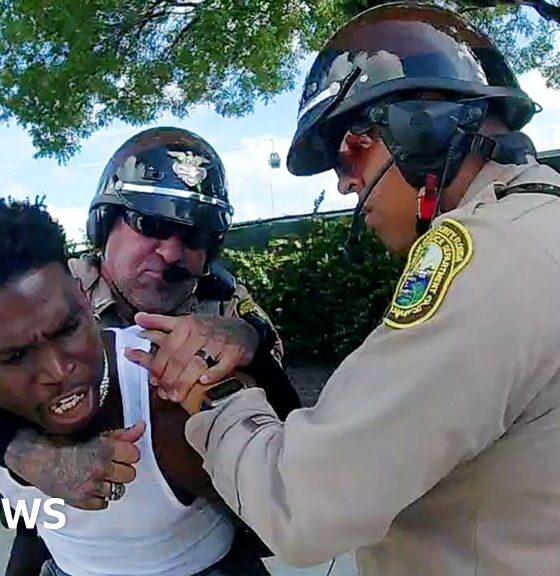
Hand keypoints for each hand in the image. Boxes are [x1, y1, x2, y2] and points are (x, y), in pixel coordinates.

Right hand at [5, 421, 145, 509]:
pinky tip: (91, 487)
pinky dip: (99, 498)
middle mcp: (101, 469)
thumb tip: (142, 427)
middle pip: (130, 475)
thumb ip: (122, 434)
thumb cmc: (65, 441)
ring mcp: (91, 487)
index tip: (121, 453)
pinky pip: (103, 504)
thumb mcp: (96, 433)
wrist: (36, 456)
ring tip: (100, 477)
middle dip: (122, 469)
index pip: (135, 455)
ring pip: (119, 491)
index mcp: (106, 449)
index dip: (128, 454)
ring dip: (112, 484)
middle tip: (110, 465)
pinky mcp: (81, 501)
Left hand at [125, 312, 258, 403]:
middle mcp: (200, 333)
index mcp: (186, 325)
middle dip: (168, 378)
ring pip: (196, 364)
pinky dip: (212, 375)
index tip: (153, 380)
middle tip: (164, 393)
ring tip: (176, 396)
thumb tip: (138, 319)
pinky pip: (222, 366)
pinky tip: (203, 382)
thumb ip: (160, 322)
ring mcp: (217, 343)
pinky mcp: (233, 354)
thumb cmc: (210, 329)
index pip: (166, 348)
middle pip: (179, 359)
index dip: (157, 366)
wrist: (243, 331)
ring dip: (184, 382)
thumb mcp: (185, 322)